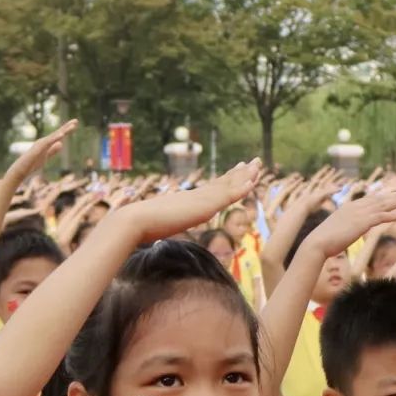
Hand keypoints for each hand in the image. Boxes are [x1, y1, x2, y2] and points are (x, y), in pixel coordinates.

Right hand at [124, 160, 261, 241]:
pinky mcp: (204, 206)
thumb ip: (163, 226)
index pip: (212, 188)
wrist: (136, 221)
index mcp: (188, 200)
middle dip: (240, 172)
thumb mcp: (159, 226)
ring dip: (246, 175)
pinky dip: (242, 187)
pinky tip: (253, 181)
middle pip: (223, 182)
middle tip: (254, 161)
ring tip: (259, 164)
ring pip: (229, 185)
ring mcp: (201, 199)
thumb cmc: (142, 226)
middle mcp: (197, 195)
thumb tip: (154, 234)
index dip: (226, 179)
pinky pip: (229, 195)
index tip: (237, 169)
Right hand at [304, 186, 395, 259]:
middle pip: (377, 199)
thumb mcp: (335, 230)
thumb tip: (344, 231)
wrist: (317, 243)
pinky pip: (382, 217)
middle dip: (392, 195)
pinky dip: (394, 215)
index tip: (391, 193)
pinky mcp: (363, 222)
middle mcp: (355, 207)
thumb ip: (343, 227)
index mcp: (348, 207)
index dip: (381, 196)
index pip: (368, 199)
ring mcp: (359, 214)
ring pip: (382, 205)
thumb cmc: (323, 241)